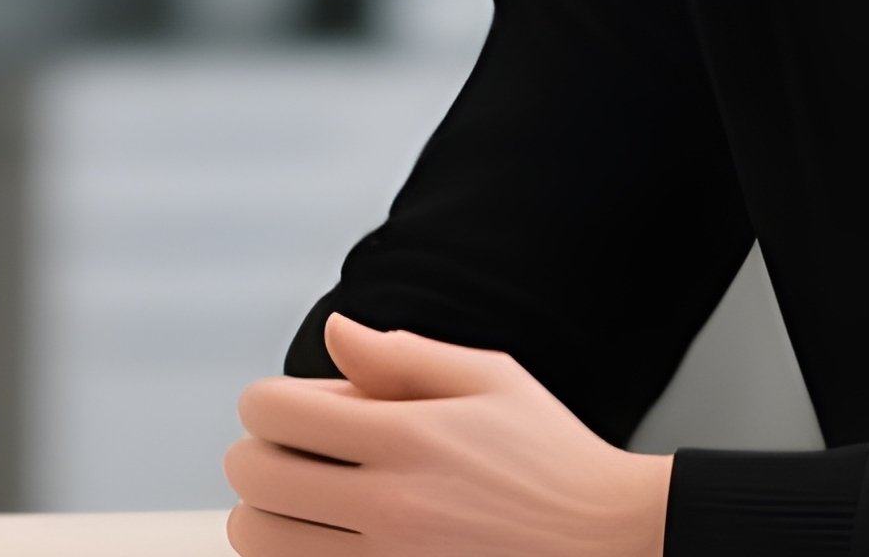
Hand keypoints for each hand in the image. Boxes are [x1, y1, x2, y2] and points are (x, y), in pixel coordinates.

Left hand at [223, 311, 672, 556]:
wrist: (614, 544)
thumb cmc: (552, 459)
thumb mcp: (489, 379)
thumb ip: (402, 357)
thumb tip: (336, 333)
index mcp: (407, 437)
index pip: (272, 413)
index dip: (264, 403)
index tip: (287, 410)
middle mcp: (391, 506)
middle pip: (254, 481)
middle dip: (257, 459)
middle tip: (287, 457)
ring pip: (264, 545)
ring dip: (268, 519)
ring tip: (302, 507)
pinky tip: (327, 542)